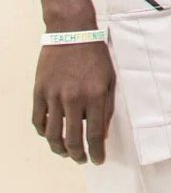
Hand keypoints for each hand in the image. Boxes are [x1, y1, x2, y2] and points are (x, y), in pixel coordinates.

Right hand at [32, 42, 114, 164]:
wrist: (71, 32)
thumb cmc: (95, 56)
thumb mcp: (109, 79)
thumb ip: (106, 107)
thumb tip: (101, 134)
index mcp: (94, 96)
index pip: (94, 134)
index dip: (96, 152)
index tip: (98, 160)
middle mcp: (73, 98)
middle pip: (72, 139)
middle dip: (78, 155)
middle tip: (81, 159)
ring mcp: (53, 96)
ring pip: (52, 134)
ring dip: (59, 149)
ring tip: (66, 152)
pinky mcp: (39, 91)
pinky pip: (38, 120)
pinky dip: (44, 132)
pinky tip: (50, 135)